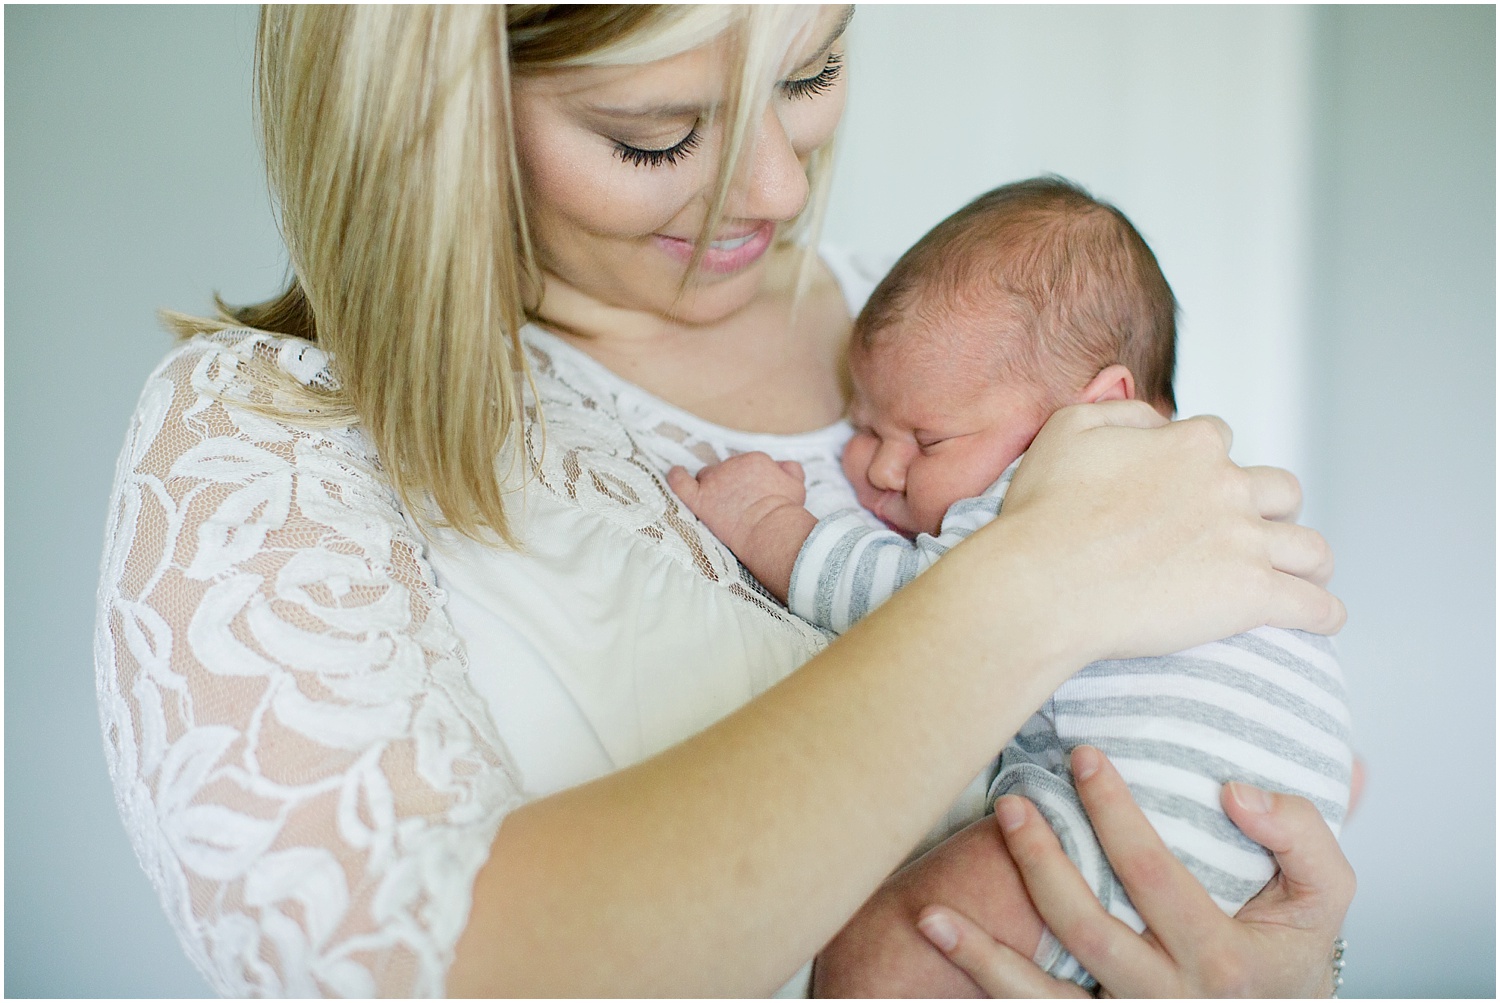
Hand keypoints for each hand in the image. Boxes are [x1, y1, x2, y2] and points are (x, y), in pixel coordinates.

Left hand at [666, 453, 806, 553]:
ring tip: (719, 505)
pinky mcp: (700, 498)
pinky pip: (681, 482)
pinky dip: (676, 477)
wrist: (770, 530)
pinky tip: (675, 474)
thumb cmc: (785, 512)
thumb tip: (783, 465)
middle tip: (739, 506)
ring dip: (711, 487)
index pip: (746, 466)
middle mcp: (732, 464)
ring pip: (706, 477)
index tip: (753, 497)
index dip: (749, 482)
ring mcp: (714, 480)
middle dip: (731, 485)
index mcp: (754, 460)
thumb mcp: (796, 486)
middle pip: (726, 470)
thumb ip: (790, 470)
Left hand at [916, 747, 1354, 996]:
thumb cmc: (1293, 950)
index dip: (1113, 811)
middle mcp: (1173, 1002)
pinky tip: (946, 959)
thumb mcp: (1327, 892)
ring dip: (983, 956)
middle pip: (1087, 929)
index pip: (1152, 874)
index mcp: (1227, 961)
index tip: (1083, 756)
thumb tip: (1234, 792)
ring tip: (930, 911)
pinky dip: (988, 994)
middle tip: (1009, 803)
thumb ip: (1300, 834)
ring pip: (1046, 1001)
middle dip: (1040, 863)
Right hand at [996, 402, 1344, 665]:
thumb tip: (1159, 423)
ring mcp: (1245, 543)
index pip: (1219, 442)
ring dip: (1308, 561)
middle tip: (1252, 534)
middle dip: (1271, 509)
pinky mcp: (1252, 596)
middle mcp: (1228, 487)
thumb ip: (1123, 412)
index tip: (1189, 492)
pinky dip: (1323, 613)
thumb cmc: (1045, 512)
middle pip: (1281, 491)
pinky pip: (1314, 605)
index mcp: (1190, 445)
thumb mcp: (1069, 429)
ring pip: (1311, 548)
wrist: (1044, 583)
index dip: (1205, 466)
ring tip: (1302, 577)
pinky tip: (1321, 620)